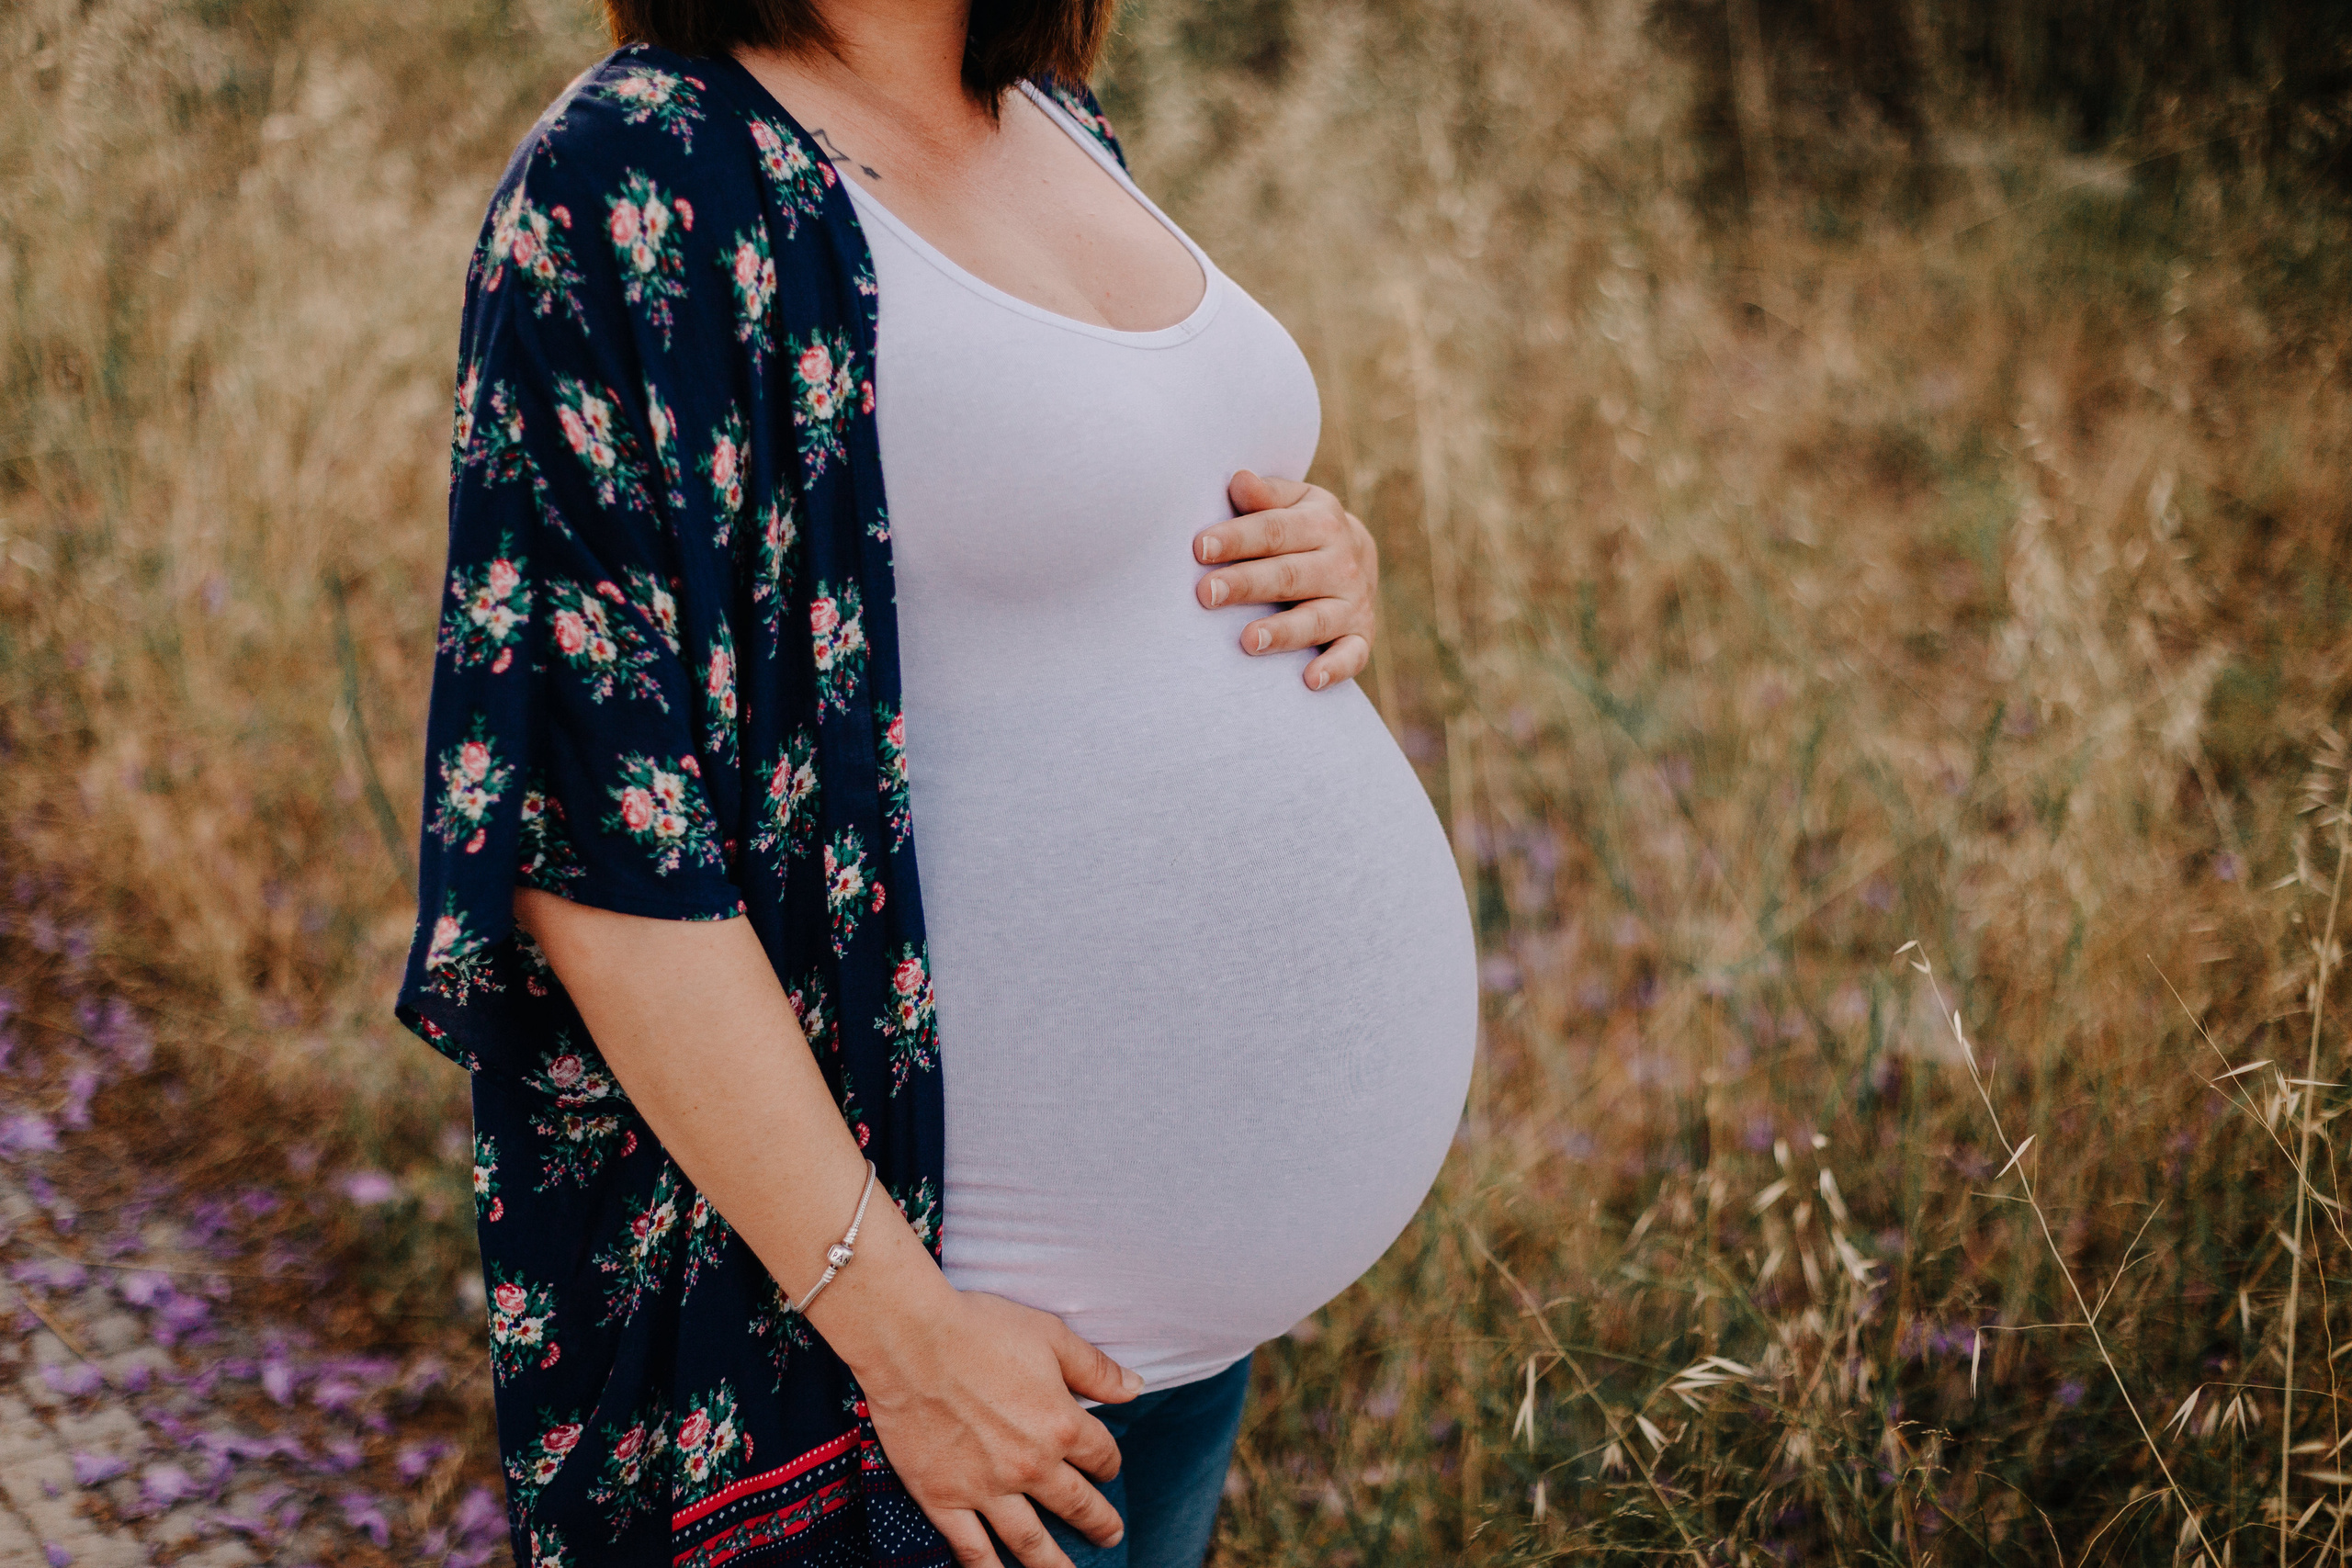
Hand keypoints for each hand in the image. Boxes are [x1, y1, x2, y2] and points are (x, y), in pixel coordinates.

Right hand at [852, 1287, 1141, 1567]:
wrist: (910, 1339)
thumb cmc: (981, 1329)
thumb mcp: (1051, 1336)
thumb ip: (1096, 1369)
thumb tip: (1136, 1388)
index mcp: (1062, 1426)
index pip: (1102, 1457)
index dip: (1109, 1463)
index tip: (1106, 1467)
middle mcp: (1031, 1466)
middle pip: (1076, 1505)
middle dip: (1099, 1523)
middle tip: (1111, 1537)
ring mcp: (986, 1489)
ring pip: (1030, 1542)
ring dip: (1056, 1564)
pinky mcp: (943, 1499)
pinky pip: (971, 1549)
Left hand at [1193, 470, 1378, 691]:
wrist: (1356, 556)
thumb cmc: (1300, 528)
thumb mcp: (1290, 503)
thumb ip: (1263, 496)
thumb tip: (1239, 480)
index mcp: (1321, 522)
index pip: (1274, 530)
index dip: (1237, 538)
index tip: (1200, 548)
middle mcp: (1341, 563)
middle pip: (1289, 575)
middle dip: (1247, 584)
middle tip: (1207, 594)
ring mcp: (1353, 602)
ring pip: (1316, 618)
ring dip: (1284, 631)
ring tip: (1248, 641)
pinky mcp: (1361, 636)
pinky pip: (1352, 655)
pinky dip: (1335, 668)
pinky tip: (1310, 680)